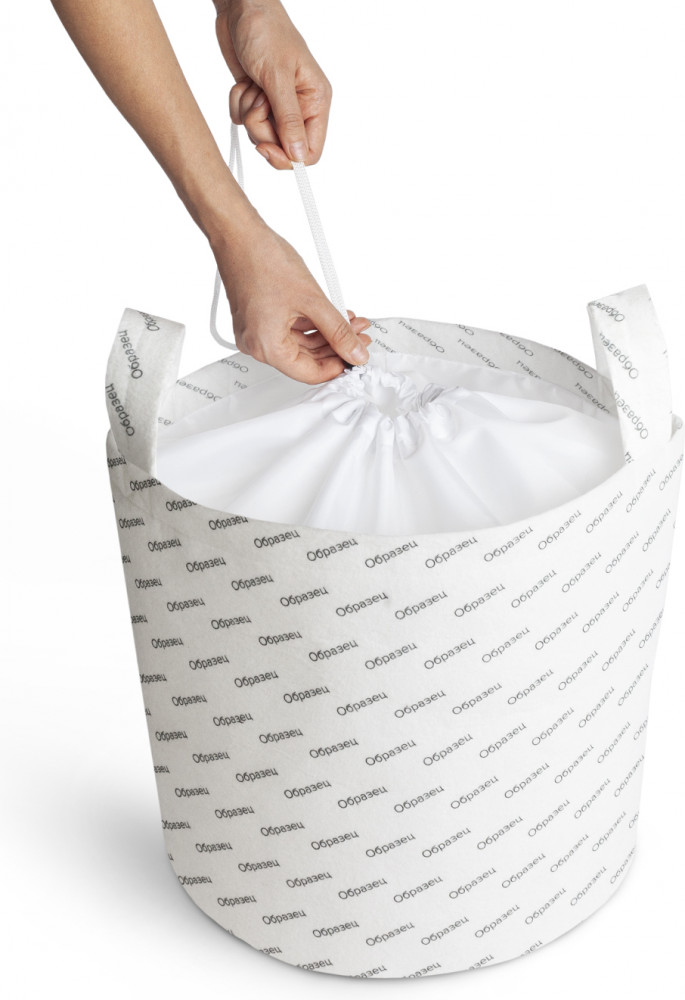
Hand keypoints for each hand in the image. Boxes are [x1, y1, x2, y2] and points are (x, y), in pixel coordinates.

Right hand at [211, 216, 370, 382]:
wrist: (238, 234)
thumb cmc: (262, 260)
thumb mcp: (312, 300)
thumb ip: (338, 330)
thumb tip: (355, 351)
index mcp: (266, 347)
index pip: (309, 373)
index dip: (337, 367)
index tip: (355, 358)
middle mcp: (256, 344)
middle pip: (305, 359)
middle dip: (335, 347)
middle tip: (359, 337)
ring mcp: (255, 332)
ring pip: (300, 344)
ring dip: (327, 333)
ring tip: (351, 322)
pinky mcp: (257, 319)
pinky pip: (289, 330)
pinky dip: (311, 324)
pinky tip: (331, 314)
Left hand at [213, 0, 331, 168]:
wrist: (240, 7)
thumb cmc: (266, 31)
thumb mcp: (278, 77)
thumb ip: (288, 120)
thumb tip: (299, 157)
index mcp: (316, 102)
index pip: (310, 151)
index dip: (288, 157)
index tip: (266, 147)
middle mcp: (300, 107)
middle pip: (281, 146)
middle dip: (262, 128)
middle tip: (257, 101)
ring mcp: (277, 105)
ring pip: (259, 134)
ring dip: (248, 112)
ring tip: (252, 85)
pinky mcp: (257, 101)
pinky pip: (243, 121)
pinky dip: (238, 104)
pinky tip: (244, 82)